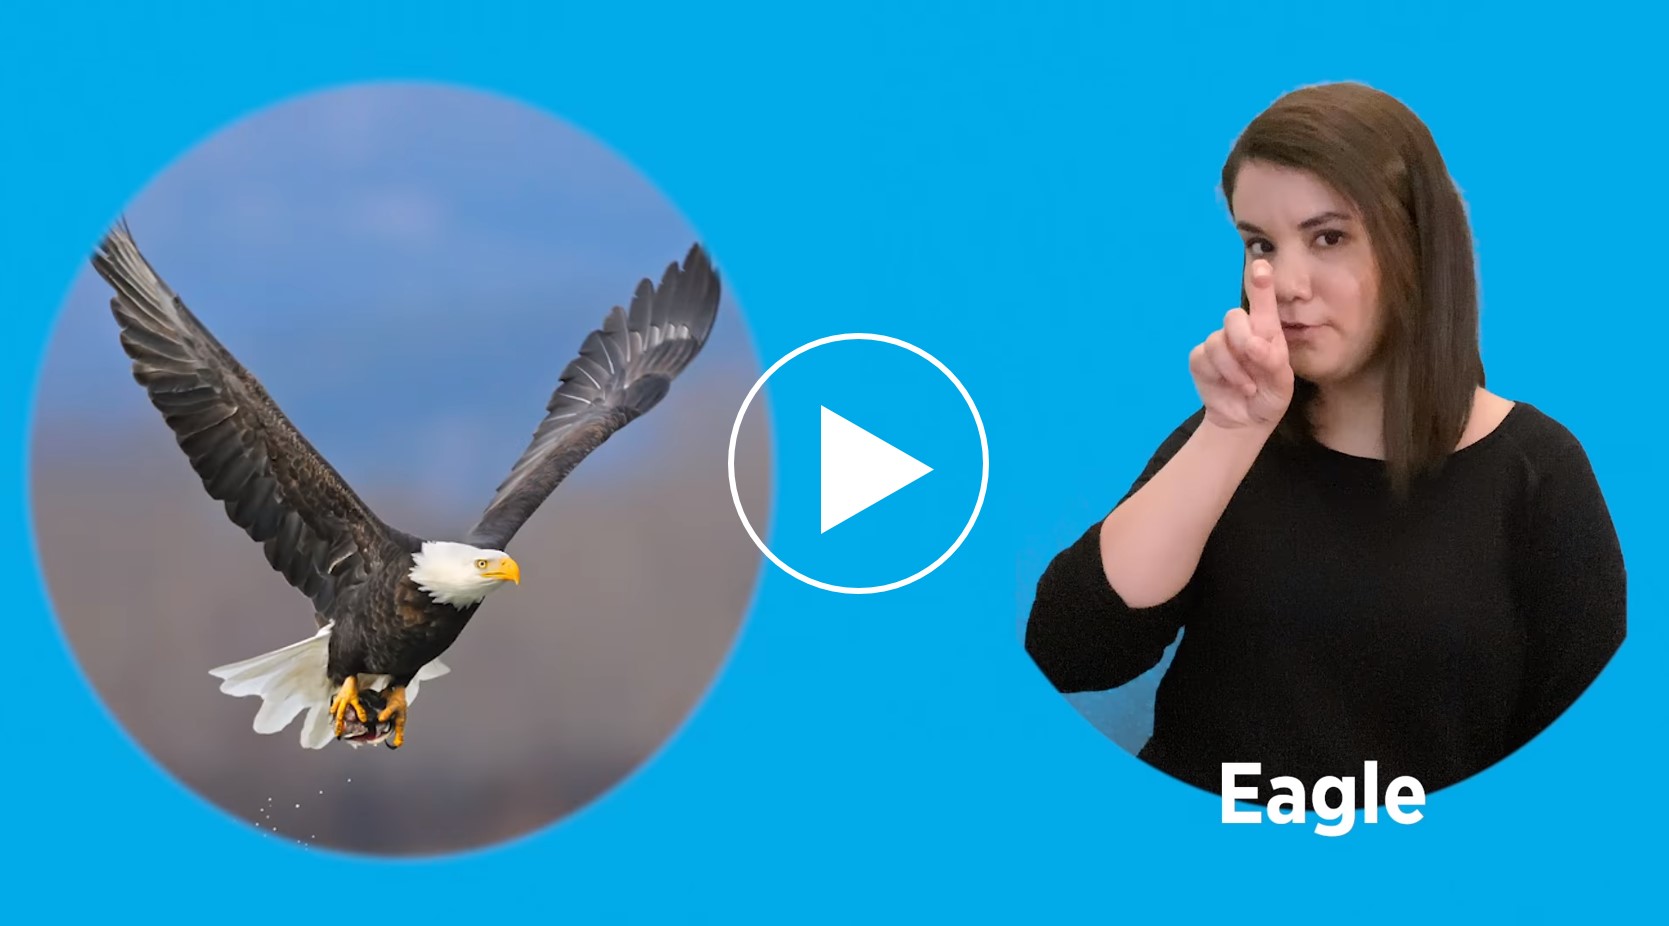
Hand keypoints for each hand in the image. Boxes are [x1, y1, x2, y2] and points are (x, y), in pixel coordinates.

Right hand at [1188, 259, 1294, 430]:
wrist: (1245, 421)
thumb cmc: (1269, 396)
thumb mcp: (1281, 383)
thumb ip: (1272, 362)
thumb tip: (1253, 345)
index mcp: (1266, 331)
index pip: (1263, 301)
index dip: (1260, 283)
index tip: (1261, 267)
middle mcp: (1241, 332)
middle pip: (1233, 316)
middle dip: (1242, 339)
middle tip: (1254, 359)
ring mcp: (1218, 344)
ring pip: (1217, 341)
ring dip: (1233, 368)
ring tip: (1247, 386)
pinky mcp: (1200, 359)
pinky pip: (1202, 357)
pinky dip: (1218, 375)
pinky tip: (1230, 386)